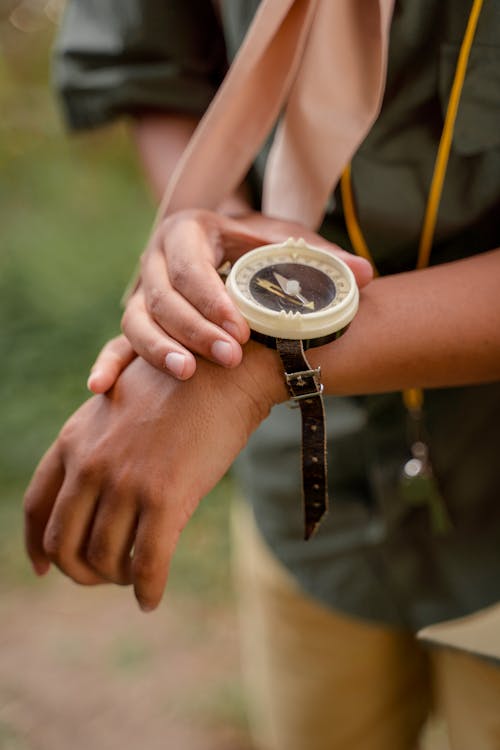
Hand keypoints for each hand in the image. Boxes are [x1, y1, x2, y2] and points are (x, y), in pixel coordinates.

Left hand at [25, 342, 285, 610]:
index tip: (43, 568)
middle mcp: (91, 463)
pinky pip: (146, 563)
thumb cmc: (177, 390)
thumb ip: (95, 449)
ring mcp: (126, 481)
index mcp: (74, 441)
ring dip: (117, 579)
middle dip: (79, 571)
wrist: (222, 371)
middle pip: (63, 543)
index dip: (36, 546)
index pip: (36, 507)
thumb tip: (93, 496)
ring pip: (103, 558)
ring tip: (134, 578)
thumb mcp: (118, 409)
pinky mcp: (166, 497)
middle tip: (103, 577)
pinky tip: (151, 599)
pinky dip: (147, 590)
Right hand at [87, 209, 372, 392]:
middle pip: (162, 296)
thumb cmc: (259, 248)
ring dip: (157, 348)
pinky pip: (117, 341)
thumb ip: (321, 258)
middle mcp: (157, 260)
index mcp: (190, 231)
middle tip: (228, 357)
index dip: (212, 298)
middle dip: (194, 328)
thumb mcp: (287, 244)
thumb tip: (366, 274)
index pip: (192, 265)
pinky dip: (109, 362)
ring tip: (187, 373)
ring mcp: (142, 292)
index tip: (241, 328)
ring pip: (135, 320)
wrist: (226, 250)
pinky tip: (101, 388)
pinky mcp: (137, 319)